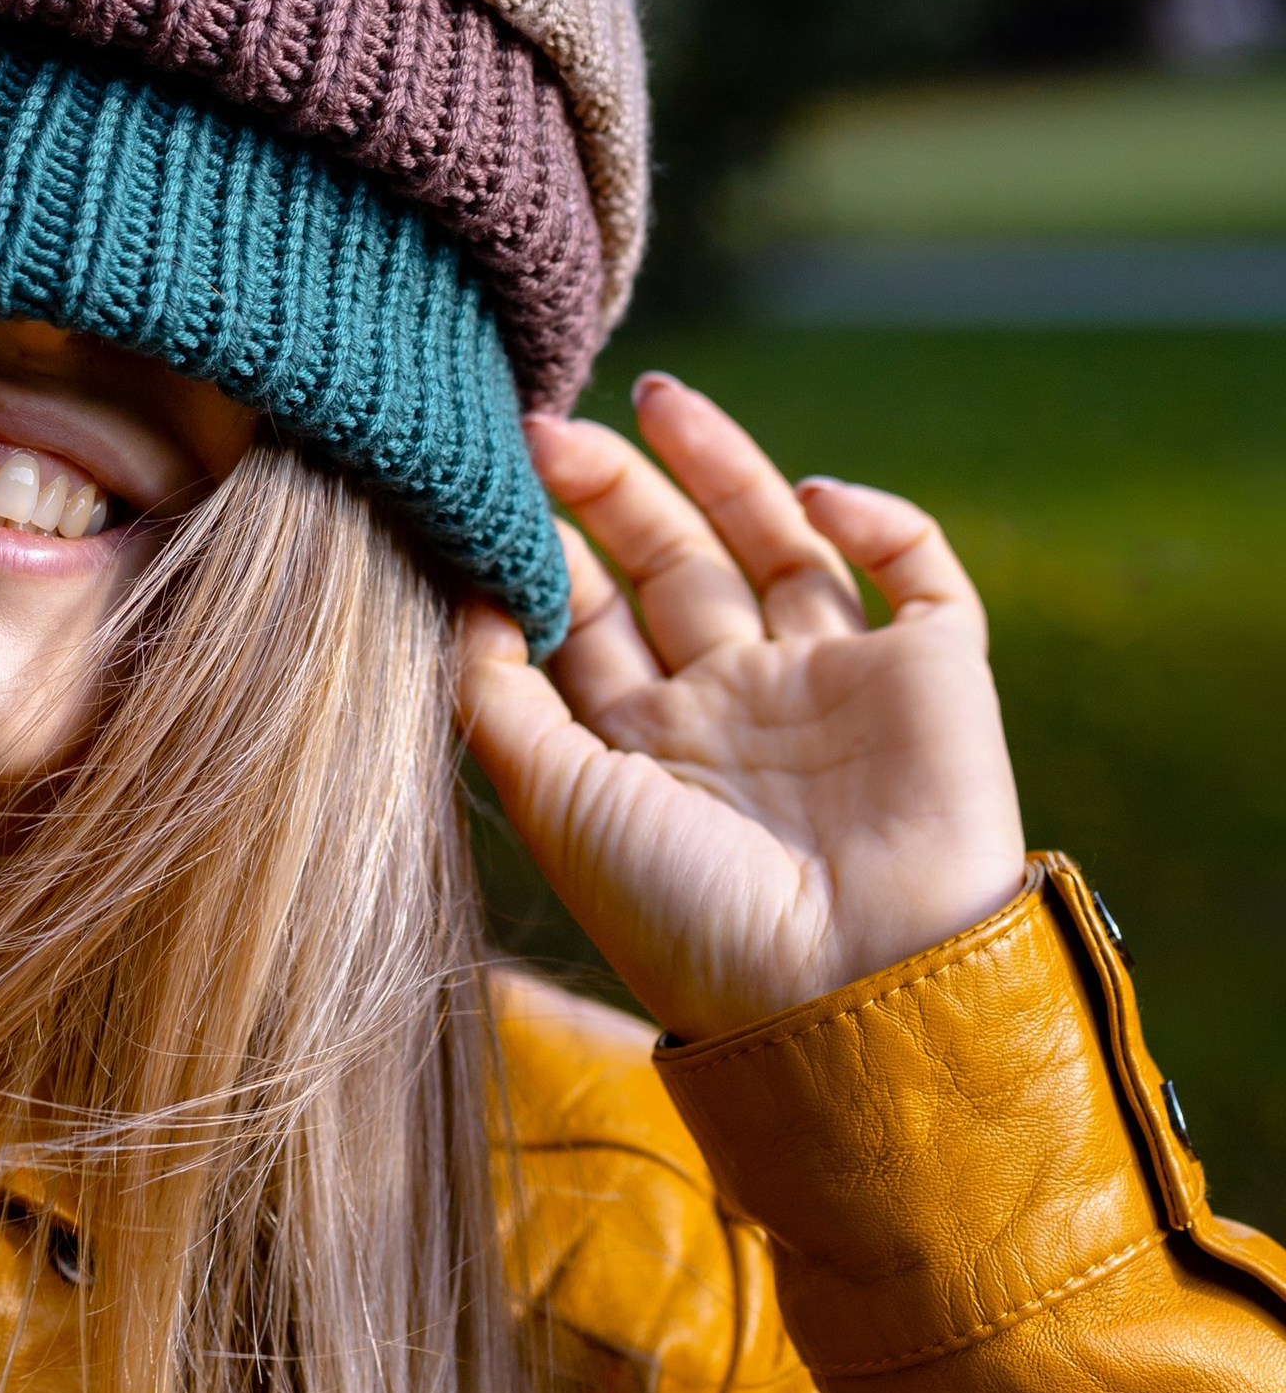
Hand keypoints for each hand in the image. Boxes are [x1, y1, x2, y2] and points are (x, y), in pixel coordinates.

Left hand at [458, 372, 1026, 1042]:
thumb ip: (494, 697)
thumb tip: (456, 591)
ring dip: (726, 468)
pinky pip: (917, 574)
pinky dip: (879, 520)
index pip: (589, 622)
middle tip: (550, 429)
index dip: (542, 552)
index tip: (487, 484)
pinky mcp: (937, 677)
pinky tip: (816, 493)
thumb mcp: (556, 803)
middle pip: (673, 567)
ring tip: (657, 399)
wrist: (847, 992)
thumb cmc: (687, 915)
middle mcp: (739, 708)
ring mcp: (838, 687)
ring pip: (781, 546)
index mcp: (650, 746)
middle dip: (613, 495)